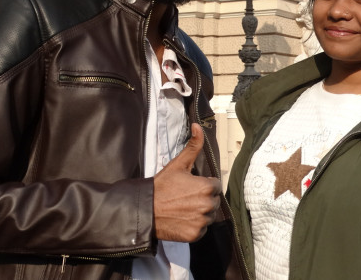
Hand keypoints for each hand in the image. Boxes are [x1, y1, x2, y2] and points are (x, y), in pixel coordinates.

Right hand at [153, 123, 221, 242]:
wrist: (145, 210)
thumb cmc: (162, 186)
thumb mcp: (178, 164)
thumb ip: (193, 146)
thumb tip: (197, 126)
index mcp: (207, 187)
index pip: (215, 185)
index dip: (203, 184)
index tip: (190, 186)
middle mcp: (208, 205)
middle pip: (213, 200)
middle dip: (203, 198)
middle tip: (185, 197)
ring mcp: (202, 221)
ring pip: (209, 215)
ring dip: (200, 212)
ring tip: (183, 208)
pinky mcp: (196, 234)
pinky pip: (202, 229)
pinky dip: (195, 225)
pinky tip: (182, 219)